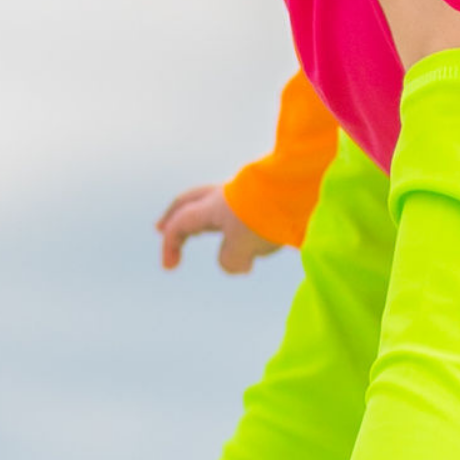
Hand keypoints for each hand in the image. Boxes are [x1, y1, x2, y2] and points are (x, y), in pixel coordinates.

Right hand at [157, 184, 279, 273]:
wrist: (299, 192)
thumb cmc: (265, 218)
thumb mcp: (241, 250)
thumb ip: (230, 261)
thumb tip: (239, 265)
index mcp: (211, 208)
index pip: (179, 224)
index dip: (170, 245)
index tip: (170, 267)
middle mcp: (223, 198)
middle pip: (188, 203)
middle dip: (173, 217)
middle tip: (161, 228)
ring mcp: (243, 194)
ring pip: (212, 203)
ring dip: (201, 217)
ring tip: (200, 230)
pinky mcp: (263, 196)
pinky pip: (235, 207)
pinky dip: (227, 221)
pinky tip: (238, 233)